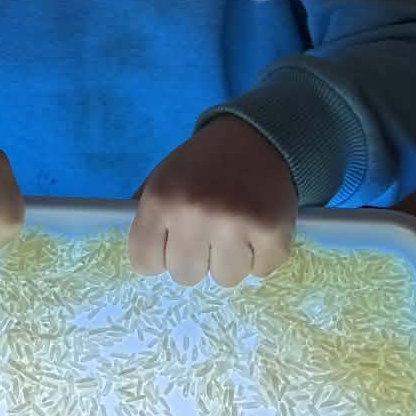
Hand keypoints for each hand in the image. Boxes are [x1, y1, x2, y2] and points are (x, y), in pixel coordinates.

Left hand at [129, 118, 295, 287]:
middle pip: (185, 275)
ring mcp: (234, 225)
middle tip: (208, 232)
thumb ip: (146, 217)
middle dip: (196, 258)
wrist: (257, 137)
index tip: (172, 242)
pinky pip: (260, 271)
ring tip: (235, 229)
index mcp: (161, 200)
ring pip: (224, 278)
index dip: (158, 256)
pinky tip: (257, 229)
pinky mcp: (271, 232)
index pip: (144, 262)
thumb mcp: (162, 178)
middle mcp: (194, 214)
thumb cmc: (203, 164)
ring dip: (230, 260)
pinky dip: (261, 256)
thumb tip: (144, 258)